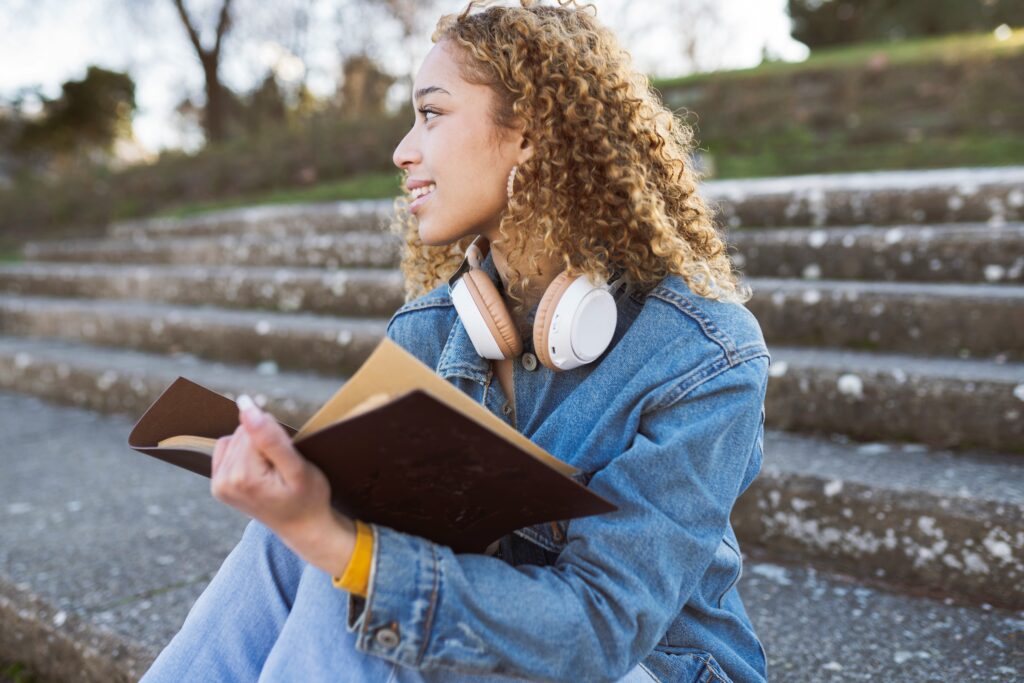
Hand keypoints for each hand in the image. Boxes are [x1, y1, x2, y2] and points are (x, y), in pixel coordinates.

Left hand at [211, 394, 356, 574]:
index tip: (288, 460)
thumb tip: (245, 405)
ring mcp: (218, 486)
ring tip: (273, 472)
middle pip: (242, 433)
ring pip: (235, 438)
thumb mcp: (297, 467)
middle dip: (265, 442)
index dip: (277, 437)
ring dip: (256, 447)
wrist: (304, 526)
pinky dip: (245, 452)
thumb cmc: (308, 497)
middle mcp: (223, 482)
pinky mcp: (218, 485)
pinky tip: (259, 469)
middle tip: (283, 468)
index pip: (253, 428)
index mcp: (242, 478)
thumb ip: (271, 437)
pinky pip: (227, 448)